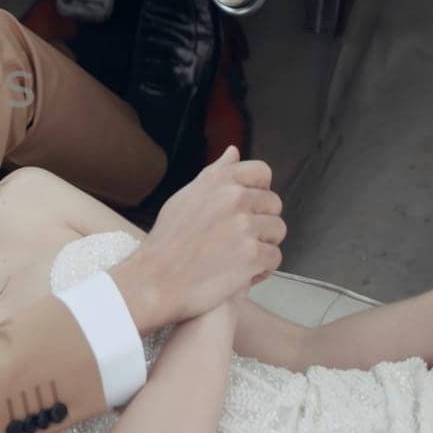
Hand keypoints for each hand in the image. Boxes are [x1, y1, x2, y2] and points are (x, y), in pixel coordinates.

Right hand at [113, 146, 284, 330]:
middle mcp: (234, 197)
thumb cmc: (167, 242)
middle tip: (235, 240)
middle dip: (261, 222)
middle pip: (274, 204)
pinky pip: (274, 258)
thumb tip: (234, 151)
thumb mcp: (185, 197)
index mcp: (218, 181)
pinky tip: (239, 274)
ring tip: (237, 257)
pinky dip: (260, 270)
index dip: (258, 192)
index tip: (244, 209)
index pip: (262, 173)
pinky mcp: (253, 254)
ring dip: (263, 246)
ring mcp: (245, 226)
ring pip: (277, 231)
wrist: (155, 281)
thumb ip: (215, 174)